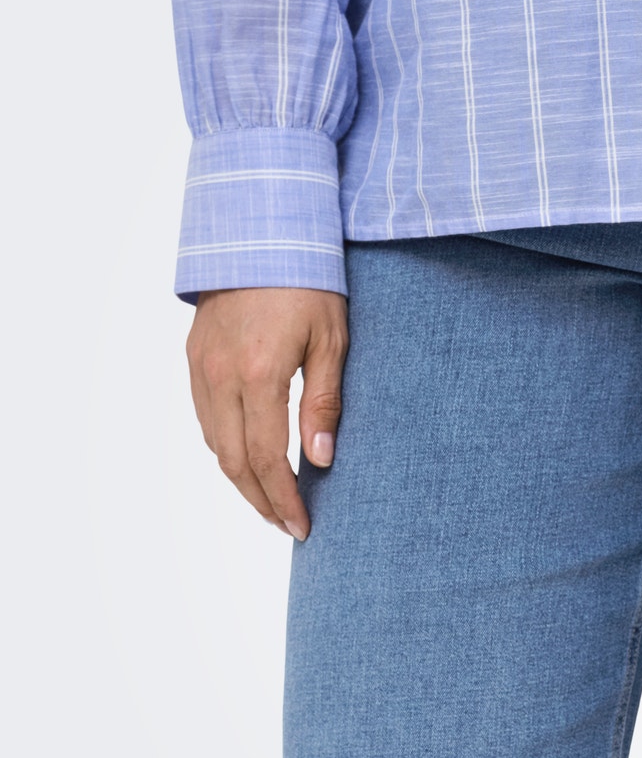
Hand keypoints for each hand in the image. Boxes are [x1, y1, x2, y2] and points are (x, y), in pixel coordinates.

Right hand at [187, 287, 347, 540]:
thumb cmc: (307, 281)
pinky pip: (205, 417)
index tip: (302, 526)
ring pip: (213, 443)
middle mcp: (220, 376)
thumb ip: (324, 402)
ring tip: (272, 500)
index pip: (265, 458)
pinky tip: (248, 457)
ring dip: (241, 479)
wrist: (259, 231)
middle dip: (261, 501)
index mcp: (259, 374)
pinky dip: (225, 447)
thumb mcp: (331, 340)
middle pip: (233, 462)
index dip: (282, 499)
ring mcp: (201, 367)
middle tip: (289, 524)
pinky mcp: (194, 357)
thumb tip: (320, 460)